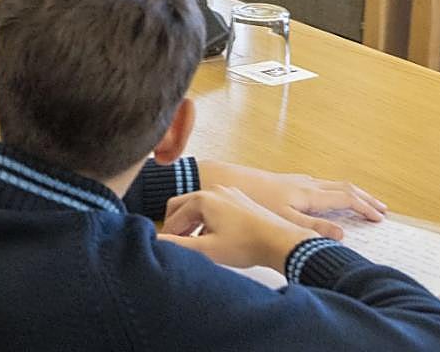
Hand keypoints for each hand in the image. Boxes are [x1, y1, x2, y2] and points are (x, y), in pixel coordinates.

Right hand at [159, 187, 317, 269]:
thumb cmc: (246, 246)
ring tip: (194, 243)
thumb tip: (157, 241)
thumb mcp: (207, 249)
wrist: (281, 242)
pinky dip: (207, 219)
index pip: (173, 216)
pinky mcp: (240, 199)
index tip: (166, 248)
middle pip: (182, 205)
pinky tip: (213, 236)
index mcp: (202, 198)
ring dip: (192, 222)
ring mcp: (228, 192)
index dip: (167, 234)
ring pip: (199, 205)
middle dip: (176, 224)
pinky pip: (214, 206)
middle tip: (176, 242)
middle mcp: (214, 190)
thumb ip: (178, 244)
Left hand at [197, 161, 386, 239]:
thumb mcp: (283, 220)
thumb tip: (343, 235)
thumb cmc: (249, 202)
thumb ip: (313, 228)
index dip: (365, 207)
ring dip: (348, 193)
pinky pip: (316, 185)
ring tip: (360, 202)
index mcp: (307, 193)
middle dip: (363, 197)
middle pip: (342, 187)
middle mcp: (303, 184)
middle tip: (381, 208)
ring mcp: (292, 181)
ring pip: (329, 184)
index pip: (345, 198)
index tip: (381, 218)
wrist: (219, 181)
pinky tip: (325, 198)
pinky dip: (331, 191)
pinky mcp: (281, 182)